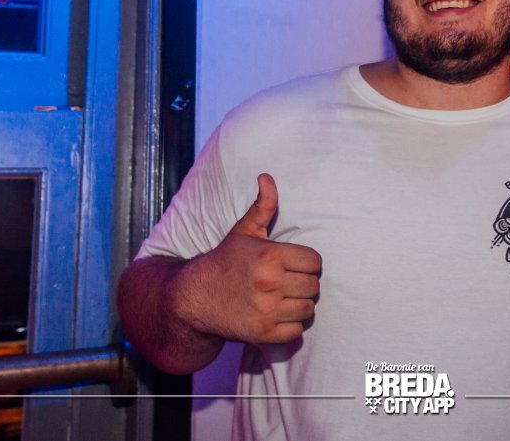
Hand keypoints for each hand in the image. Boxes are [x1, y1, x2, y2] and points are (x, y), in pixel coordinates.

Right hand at [173, 173, 321, 344]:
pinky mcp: (262, 333)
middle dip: (304, 284)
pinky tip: (277, 315)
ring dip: (299, 305)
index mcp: (270, 256)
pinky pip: (296, 332)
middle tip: (288, 282)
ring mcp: (266, 311)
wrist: (194, 298)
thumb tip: (267, 177)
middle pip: (314, 286)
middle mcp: (270, 283)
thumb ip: (263, 205)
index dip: (306, 263)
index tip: (294, 265)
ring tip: (284, 299)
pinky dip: (290, 326)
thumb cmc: (224, 262)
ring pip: (308, 309)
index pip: (315, 261)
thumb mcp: (243, 231)